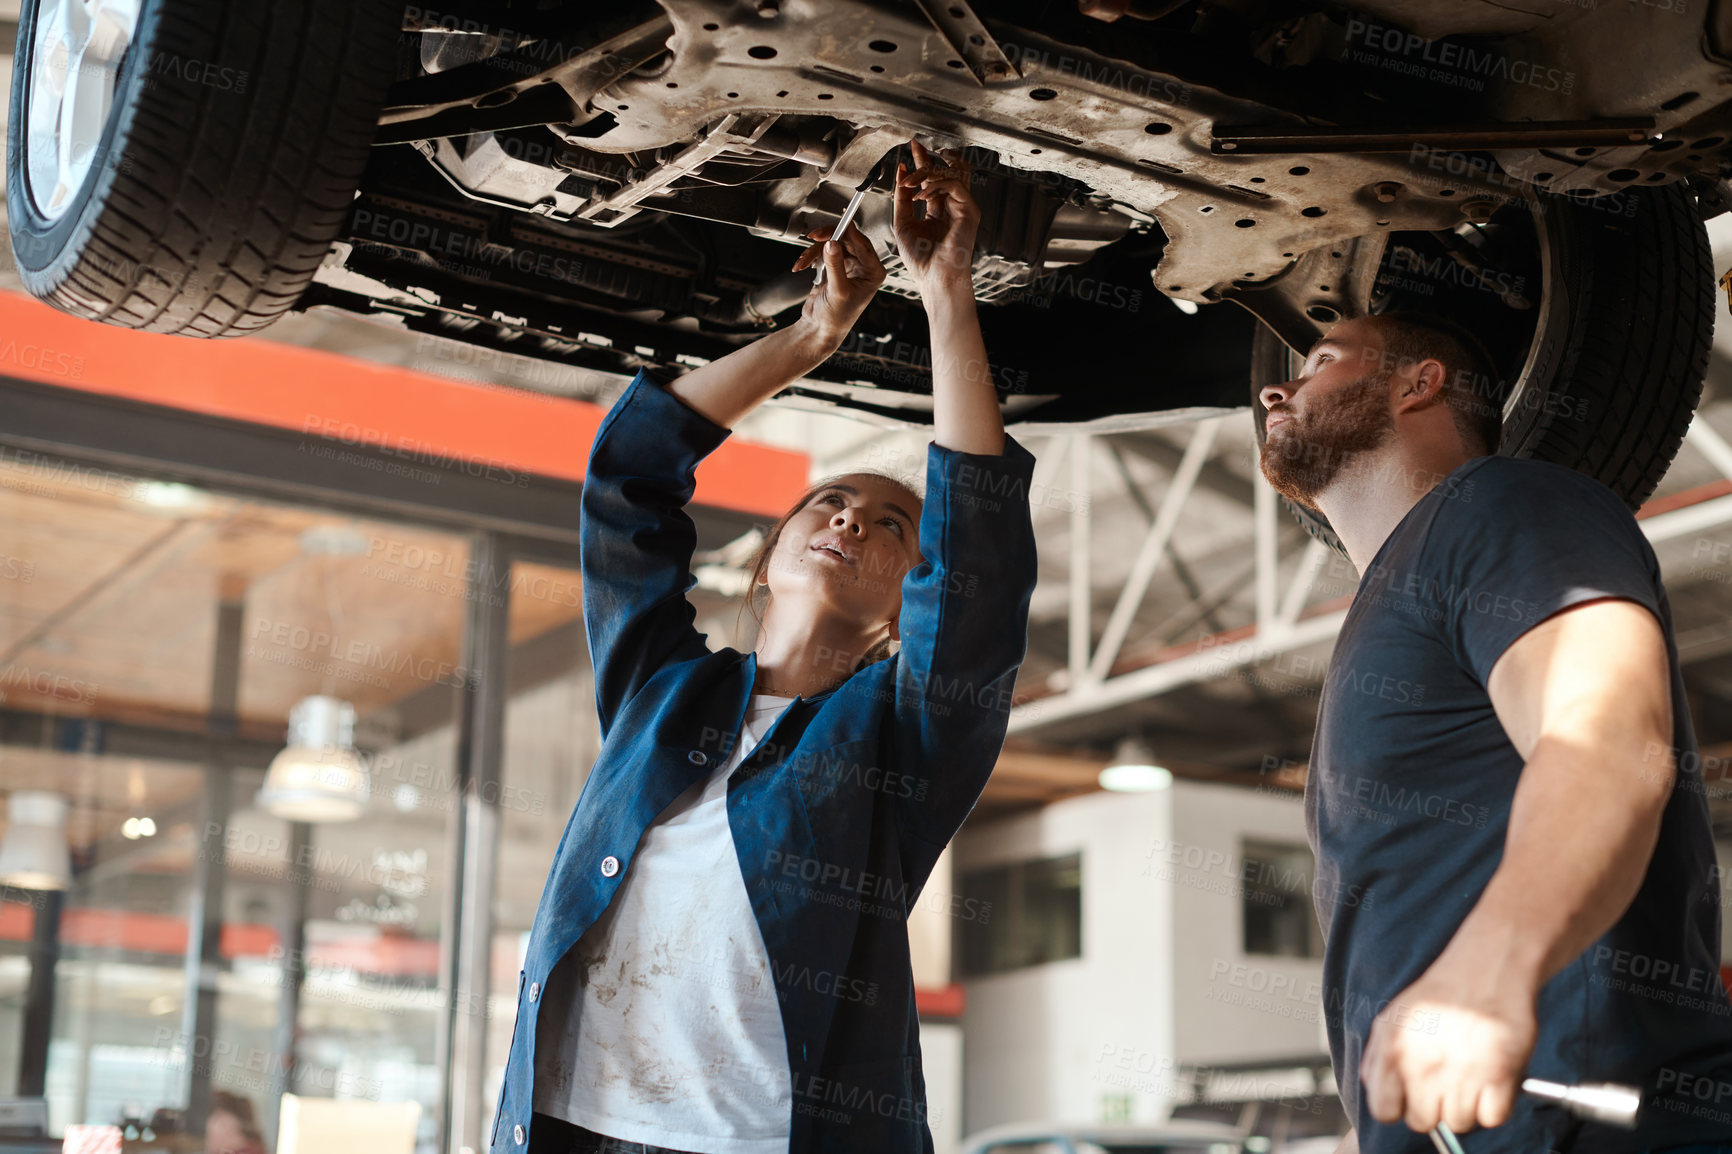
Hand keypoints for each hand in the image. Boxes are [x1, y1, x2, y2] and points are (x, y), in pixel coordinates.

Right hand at [791, 220, 885, 346]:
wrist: (818, 329)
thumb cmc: (835, 318)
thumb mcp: (837, 291)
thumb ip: (835, 266)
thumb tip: (832, 243)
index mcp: (873, 272)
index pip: (863, 244)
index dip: (851, 230)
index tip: (842, 218)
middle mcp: (864, 267)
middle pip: (847, 239)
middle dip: (828, 238)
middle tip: (814, 237)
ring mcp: (849, 265)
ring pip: (832, 244)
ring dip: (814, 251)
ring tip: (803, 262)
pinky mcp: (835, 265)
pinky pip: (823, 251)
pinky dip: (810, 257)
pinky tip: (802, 265)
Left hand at [892, 139, 980, 293]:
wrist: (934, 279)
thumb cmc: (921, 259)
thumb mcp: (903, 222)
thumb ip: (902, 197)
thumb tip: (902, 171)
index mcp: (939, 210)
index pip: (933, 178)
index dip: (923, 161)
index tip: (912, 148)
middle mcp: (953, 206)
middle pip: (946, 170)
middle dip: (929, 158)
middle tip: (915, 149)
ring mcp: (963, 208)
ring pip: (952, 173)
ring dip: (927, 172)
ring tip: (910, 182)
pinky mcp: (970, 210)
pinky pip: (955, 185)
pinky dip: (936, 185)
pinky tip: (922, 195)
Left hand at [1361, 960, 1535, 1133]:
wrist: (1487, 967)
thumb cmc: (1442, 994)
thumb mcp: (1392, 1019)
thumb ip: (1378, 1060)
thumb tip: (1379, 1095)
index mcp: (1392, 1052)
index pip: (1384, 1111)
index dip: (1399, 1107)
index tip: (1412, 1096)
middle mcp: (1423, 1067)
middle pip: (1422, 1121)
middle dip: (1434, 1106)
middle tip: (1446, 1082)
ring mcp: (1461, 1074)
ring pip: (1458, 1123)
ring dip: (1466, 1106)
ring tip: (1470, 1074)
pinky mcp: (1499, 1077)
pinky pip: (1492, 1118)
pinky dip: (1495, 1105)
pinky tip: (1491, 1079)